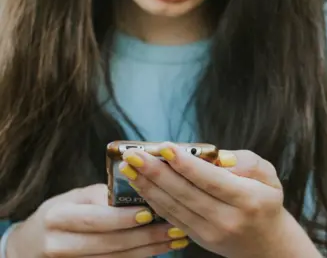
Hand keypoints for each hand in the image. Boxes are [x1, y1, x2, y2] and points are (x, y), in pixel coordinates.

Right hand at [7, 184, 188, 257]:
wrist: (34, 243)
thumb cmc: (64, 212)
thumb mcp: (77, 198)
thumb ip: (104, 196)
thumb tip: (143, 192)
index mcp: (59, 216)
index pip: (95, 218)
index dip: (123, 218)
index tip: (149, 213)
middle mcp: (60, 243)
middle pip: (109, 243)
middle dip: (146, 236)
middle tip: (174, 228)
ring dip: (150, 249)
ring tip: (175, 238)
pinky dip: (140, 257)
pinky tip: (160, 249)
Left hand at [120, 142, 288, 257]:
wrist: (266, 244)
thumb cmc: (266, 202)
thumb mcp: (269, 177)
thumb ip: (247, 162)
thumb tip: (219, 157)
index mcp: (248, 200)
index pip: (212, 180)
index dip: (186, 164)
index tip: (164, 147)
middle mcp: (228, 219)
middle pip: (186, 193)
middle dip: (156, 172)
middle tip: (133, 155)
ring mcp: (211, 233)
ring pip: (174, 207)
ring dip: (148, 186)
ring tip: (129, 167)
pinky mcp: (198, 239)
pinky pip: (172, 217)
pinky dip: (154, 200)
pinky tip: (141, 185)